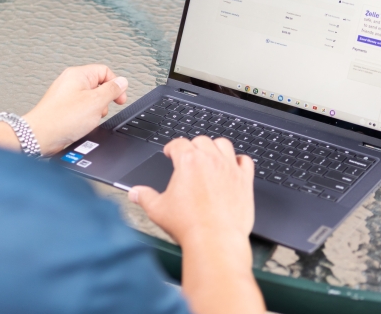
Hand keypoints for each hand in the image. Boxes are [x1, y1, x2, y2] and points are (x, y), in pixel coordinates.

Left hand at [22, 65, 127, 155]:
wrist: (40, 136)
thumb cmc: (62, 118)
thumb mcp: (96, 102)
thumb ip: (112, 90)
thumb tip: (122, 82)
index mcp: (78, 74)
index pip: (105, 71)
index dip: (116, 85)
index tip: (119, 98)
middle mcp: (70, 82)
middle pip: (99, 86)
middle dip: (104, 101)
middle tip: (102, 110)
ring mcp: (66, 95)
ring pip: (91, 100)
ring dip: (95, 111)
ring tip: (89, 119)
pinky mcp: (63, 107)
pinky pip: (81, 109)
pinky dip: (85, 117)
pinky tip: (81, 125)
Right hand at [129, 136, 254, 248]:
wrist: (215, 240)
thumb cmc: (188, 225)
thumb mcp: (157, 210)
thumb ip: (144, 197)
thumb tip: (135, 193)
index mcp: (188, 162)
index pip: (178, 143)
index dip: (171, 147)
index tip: (170, 152)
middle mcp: (210, 160)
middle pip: (201, 140)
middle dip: (192, 146)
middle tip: (188, 156)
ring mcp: (229, 168)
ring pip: (223, 144)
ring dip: (215, 147)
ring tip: (210, 156)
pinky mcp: (244, 181)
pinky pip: (245, 161)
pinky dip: (239, 161)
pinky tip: (234, 166)